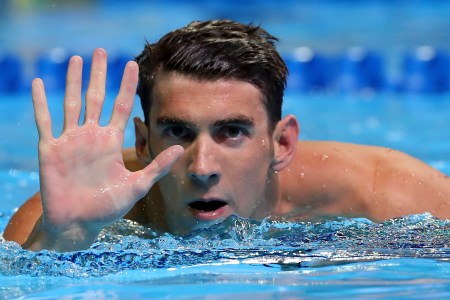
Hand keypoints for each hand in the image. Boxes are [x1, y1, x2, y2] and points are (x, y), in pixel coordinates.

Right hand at [26, 48, 183, 250]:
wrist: (78, 223)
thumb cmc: (107, 207)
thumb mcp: (137, 185)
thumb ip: (157, 166)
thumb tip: (181, 148)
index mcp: (111, 142)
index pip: (121, 106)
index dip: (126, 86)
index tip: (132, 64)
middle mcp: (91, 136)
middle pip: (95, 98)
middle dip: (98, 74)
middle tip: (100, 50)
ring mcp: (70, 140)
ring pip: (71, 103)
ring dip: (72, 81)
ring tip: (76, 59)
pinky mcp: (50, 149)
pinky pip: (45, 121)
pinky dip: (40, 103)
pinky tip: (38, 83)